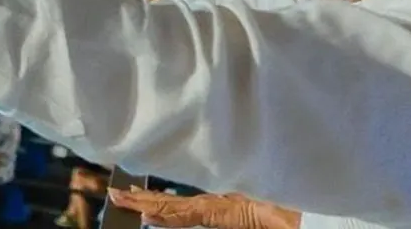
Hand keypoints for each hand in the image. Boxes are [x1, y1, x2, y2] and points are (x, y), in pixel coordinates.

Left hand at [109, 188, 262, 228]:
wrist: (296, 213)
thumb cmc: (275, 216)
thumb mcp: (237, 218)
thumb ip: (217, 213)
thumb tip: (192, 211)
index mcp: (214, 206)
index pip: (176, 204)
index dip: (153, 199)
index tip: (131, 194)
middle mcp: (210, 202)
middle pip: (168, 200)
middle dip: (140, 198)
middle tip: (114, 194)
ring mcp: (213, 204)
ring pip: (172, 204)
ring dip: (143, 202)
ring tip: (119, 199)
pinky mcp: (218, 211)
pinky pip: (188, 215)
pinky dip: (166, 215)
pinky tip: (147, 214)